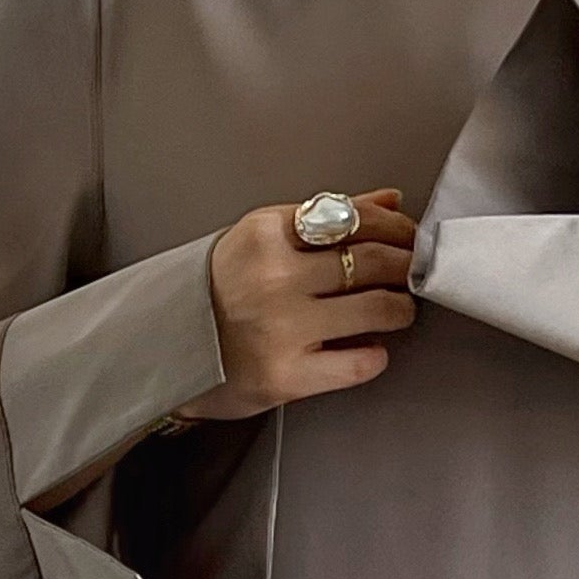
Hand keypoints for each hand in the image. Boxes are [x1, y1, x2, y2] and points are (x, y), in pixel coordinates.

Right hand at [181, 190, 421, 420]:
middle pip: (373, 260)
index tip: (409, 238)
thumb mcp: (261, 241)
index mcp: (266, 233)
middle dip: (406, 266)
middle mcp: (275, 277)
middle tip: (414, 274)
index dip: (395, 229)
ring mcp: (282, 328)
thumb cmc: (216, 293)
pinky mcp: (287, 376)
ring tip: (399, 311)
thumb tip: (389, 202)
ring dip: (401, 309)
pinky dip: (375, 357)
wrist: (164, 351)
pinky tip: (372, 350)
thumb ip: (324, 219)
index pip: (353, 219)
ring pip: (376, 309)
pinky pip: (357, 364)